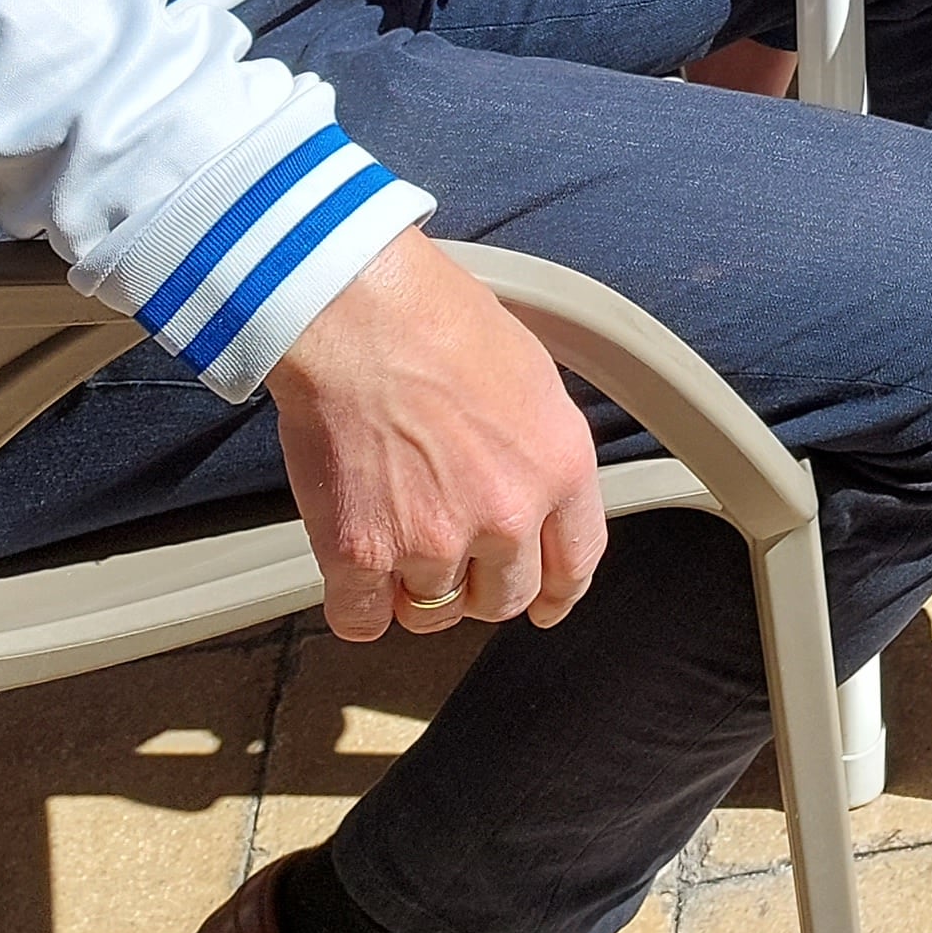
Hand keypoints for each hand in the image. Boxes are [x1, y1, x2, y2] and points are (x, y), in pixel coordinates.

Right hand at [267, 230, 606, 642]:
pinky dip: (358, 606)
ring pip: (433, 613)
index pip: (576, 563)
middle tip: (453, 559)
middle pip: (503, 599)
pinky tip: (355, 577)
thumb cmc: (438, 321)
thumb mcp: (533, 380)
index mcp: (560, 467)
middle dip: (480, 587)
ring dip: (417, 593)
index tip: (545, 605)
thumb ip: (541, 452)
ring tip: (398, 550)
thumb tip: (537, 497)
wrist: (358, 312)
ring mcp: (433, 538)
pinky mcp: (360, 551)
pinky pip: (362, 620)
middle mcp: (507, 514)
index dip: (557, 593)